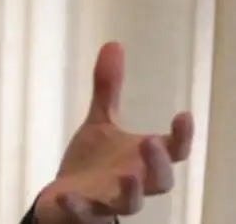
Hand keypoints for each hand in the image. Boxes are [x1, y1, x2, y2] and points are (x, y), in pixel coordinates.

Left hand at [33, 42, 193, 223]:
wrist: (66, 196)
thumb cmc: (95, 161)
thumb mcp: (100, 121)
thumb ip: (108, 88)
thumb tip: (113, 43)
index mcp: (142, 159)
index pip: (174, 150)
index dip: (182, 136)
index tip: (184, 114)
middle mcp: (134, 181)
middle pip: (160, 180)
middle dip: (158, 163)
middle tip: (151, 141)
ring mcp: (110, 199)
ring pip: (131, 204)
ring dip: (132, 191)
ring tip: (128, 176)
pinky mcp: (85, 211)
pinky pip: (84, 212)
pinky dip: (77, 205)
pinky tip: (66, 194)